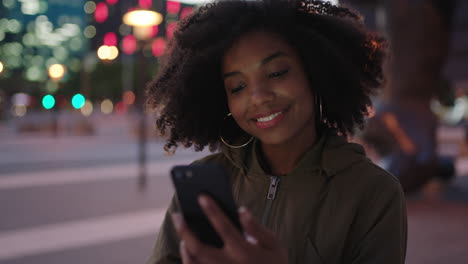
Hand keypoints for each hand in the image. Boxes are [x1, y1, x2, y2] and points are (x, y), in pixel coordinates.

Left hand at [171, 195, 288, 263]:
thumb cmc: (274, 262)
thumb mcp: (273, 243)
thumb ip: (256, 227)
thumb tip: (242, 210)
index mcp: (245, 252)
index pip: (224, 228)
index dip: (212, 211)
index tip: (201, 196)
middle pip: (200, 249)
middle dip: (185, 230)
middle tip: (177, 214)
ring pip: (194, 262)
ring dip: (185, 244)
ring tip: (181, 226)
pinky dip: (188, 259)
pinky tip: (186, 246)